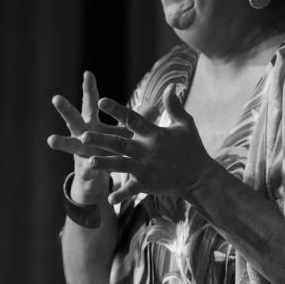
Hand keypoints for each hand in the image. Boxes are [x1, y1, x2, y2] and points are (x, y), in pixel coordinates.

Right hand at [47, 71, 132, 203]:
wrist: (98, 176)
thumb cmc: (111, 147)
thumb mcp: (124, 132)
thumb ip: (137, 120)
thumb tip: (155, 107)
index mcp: (92, 122)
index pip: (90, 102)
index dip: (89, 89)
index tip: (87, 73)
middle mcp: (83, 135)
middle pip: (74, 119)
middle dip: (65, 110)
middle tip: (56, 98)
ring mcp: (81, 153)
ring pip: (70, 145)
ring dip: (62, 143)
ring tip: (51, 139)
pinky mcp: (85, 171)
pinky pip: (86, 171)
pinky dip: (87, 171)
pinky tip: (86, 171)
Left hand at [80, 84, 213, 205]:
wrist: (201, 177)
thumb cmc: (192, 148)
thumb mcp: (185, 124)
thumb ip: (174, 105)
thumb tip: (170, 85)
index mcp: (155, 134)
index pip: (133, 118)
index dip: (117, 110)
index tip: (101, 101)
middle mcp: (148, 150)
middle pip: (120, 143)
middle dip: (101, 140)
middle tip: (83, 136)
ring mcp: (147, 168)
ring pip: (121, 165)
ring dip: (105, 164)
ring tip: (89, 162)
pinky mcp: (148, 184)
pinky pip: (131, 189)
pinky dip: (121, 194)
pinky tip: (109, 198)